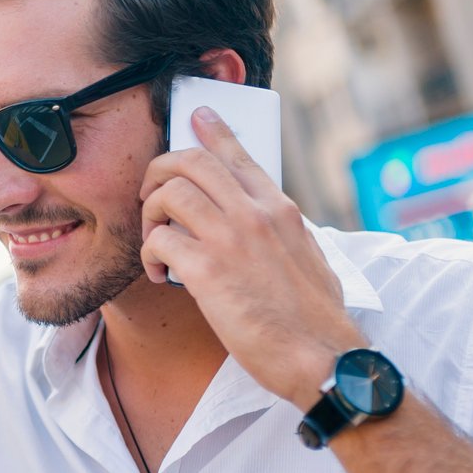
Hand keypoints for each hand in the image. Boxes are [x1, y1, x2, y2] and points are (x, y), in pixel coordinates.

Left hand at [139, 107, 363, 407]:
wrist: (322, 358)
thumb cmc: (315, 319)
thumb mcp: (310, 257)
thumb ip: (283, 233)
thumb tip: (266, 225)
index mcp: (281, 209)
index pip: (240, 155)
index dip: (213, 131)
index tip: (197, 115)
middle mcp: (256, 214)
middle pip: (192, 161)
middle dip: (160, 170)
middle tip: (151, 195)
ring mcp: (232, 239)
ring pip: (169, 193)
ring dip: (150, 214)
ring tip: (154, 241)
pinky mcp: (208, 271)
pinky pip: (159, 241)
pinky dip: (150, 255)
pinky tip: (160, 275)